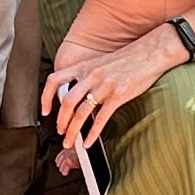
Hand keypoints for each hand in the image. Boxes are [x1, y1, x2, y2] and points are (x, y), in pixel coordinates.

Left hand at [43, 25, 185, 168]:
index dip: (46, 97)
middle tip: (60, 133)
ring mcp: (104, 86)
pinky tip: (88, 142)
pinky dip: (92, 133)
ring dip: (72, 131)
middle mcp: (91, 76)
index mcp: (84, 67)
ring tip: (70, 142)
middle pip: (67, 102)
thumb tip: (79, 94)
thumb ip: (88, 76)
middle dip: (60, 121)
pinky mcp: (118, 95)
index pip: (55, 80)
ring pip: (81, 113)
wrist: (150, 52)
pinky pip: (101, 118)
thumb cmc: (129, 58)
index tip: (45, 111)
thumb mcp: (101, 62)